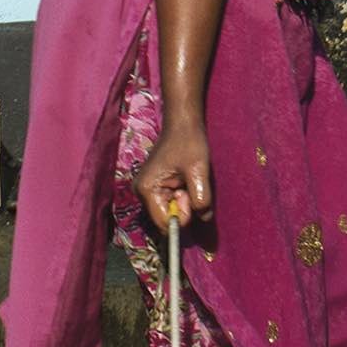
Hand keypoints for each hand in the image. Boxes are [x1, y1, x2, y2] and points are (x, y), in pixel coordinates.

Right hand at [133, 107, 214, 239]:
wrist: (183, 123)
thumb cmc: (188, 142)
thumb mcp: (198, 170)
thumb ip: (201, 198)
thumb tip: (204, 218)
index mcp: (147, 189)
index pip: (164, 223)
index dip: (182, 215)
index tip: (188, 193)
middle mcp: (142, 193)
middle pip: (167, 218)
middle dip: (183, 206)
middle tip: (188, 183)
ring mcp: (148, 190)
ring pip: (171, 211)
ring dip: (184, 200)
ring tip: (186, 178)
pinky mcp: (155, 187)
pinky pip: (170, 202)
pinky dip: (182, 196)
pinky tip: (183, 179)